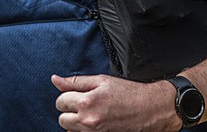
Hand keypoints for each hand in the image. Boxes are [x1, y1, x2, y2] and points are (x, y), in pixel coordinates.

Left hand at [52, 74, 181, 131]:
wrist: (151, 110)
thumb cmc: (128, 93)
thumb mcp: (102, 80)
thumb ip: (75, 81)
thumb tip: (55, 79)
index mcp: (87, 102)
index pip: (60, 101)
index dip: (68, 96)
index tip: (78, 95)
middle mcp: (88, 121)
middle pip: (62, 118)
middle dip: (70, 111)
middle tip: (85, 104)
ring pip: (70, 130)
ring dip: (76, 123)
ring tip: (93, 114)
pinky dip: (84, 131)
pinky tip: (96, 123)